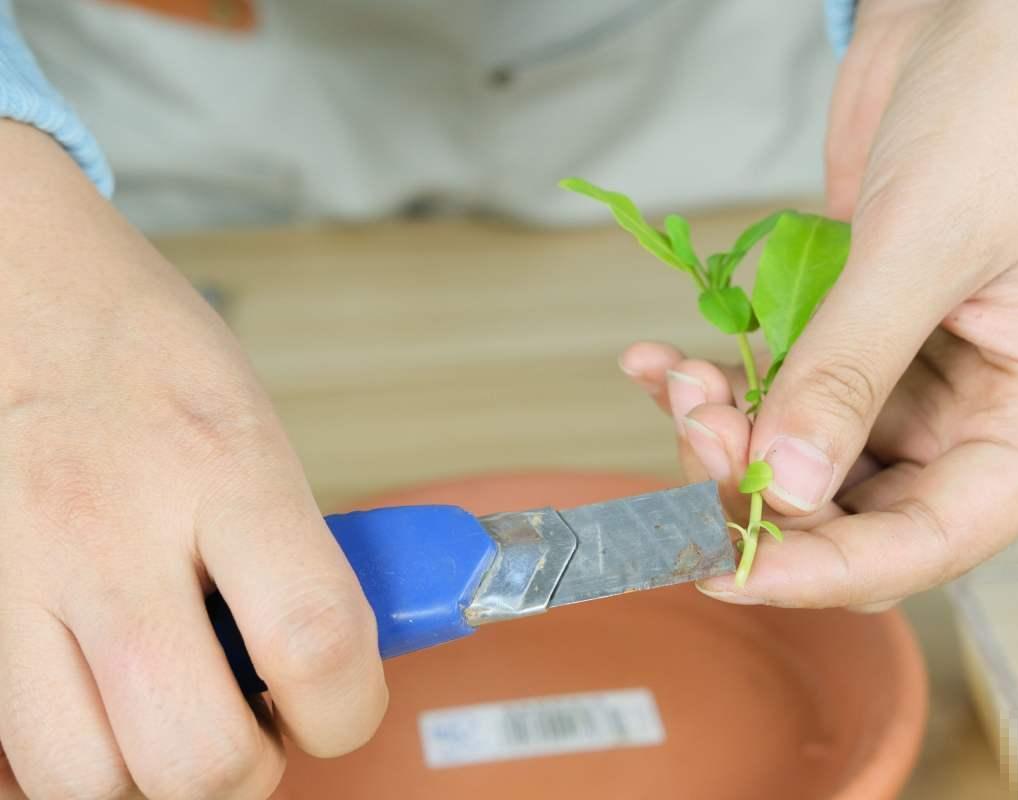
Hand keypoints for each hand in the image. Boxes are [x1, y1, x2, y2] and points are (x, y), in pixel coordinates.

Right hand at [0, 122, 385, 798]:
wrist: (7, 279)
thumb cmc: (136, 341)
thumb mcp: (252, 421)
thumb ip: (295, 542)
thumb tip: (332, 655)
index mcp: (223, 466)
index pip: (316, 642)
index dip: (351, 710)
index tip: (344, 708)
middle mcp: (111, 532)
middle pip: (194, 758)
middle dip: (247, 774)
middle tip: (257, 732)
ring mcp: (19, 578)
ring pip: (86, 783)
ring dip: (153, 781)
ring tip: (177, 726)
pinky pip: (14, 749)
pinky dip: (73, 758)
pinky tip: (103, 710)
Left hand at [620, 0, 1017, 608]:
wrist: (986, 12)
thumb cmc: (1011, 106)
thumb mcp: (925, 245)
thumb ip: (851, 372)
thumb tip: (790, 486)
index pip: (935, 539)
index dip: (828, 570)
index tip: (733, 571)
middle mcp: (979, 410)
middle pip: (858, 507)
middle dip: (761, 488)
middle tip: (693, 434)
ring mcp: (912, 374)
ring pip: (806, 455)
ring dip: (729, 432)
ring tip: (677, 379)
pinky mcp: (856, 334)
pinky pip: (781, 388)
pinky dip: (720, 382)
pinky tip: (661, 361)